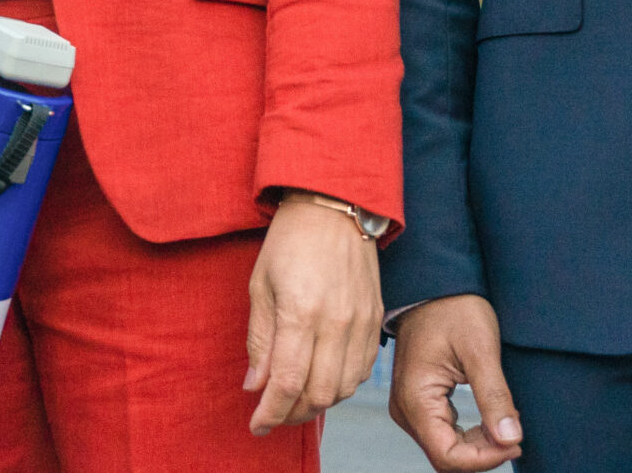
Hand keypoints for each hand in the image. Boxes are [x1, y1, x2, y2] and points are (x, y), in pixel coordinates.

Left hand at [244, 195, 384, 434]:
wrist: (334, 207)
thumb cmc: (290, 241)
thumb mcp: (261, 285)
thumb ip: (259, 339)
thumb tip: (256, 384)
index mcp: (301, 311)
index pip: (287, 382)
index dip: (270, 412)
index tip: (256, 424)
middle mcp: (336, 322)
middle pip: (318, 394)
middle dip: (292, 413)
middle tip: (273, 414)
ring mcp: (360, 323)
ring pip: (343, 388)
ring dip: (317, 403)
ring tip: (295, 399)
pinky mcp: (375, 320)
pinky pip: (362, 372)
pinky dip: (341, 386)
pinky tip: (322, 379)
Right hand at [389, 294, 522, 469]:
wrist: (435, 286)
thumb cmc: (454, 309)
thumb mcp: (480, 350)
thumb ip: (494, 397)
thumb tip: (510, 439)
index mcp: (415, 398)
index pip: (447, 455)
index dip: (483, 459)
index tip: (515, 443)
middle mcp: (406, 409)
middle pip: (445, 456)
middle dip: (483, 454)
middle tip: (516, 436)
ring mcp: (410, 407)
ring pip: (445, 448)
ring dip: (478, 446)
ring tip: (506, 426)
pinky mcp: (419, 402)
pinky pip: (443, 434)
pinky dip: (470, 436)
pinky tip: (491, 421)